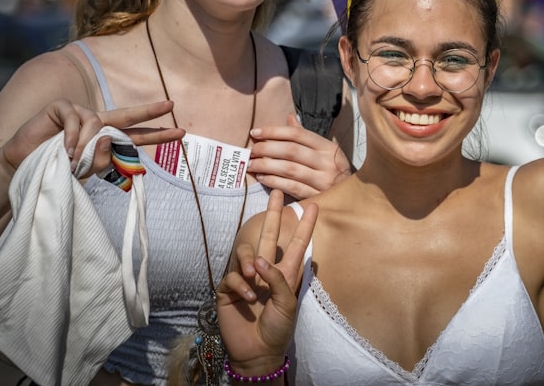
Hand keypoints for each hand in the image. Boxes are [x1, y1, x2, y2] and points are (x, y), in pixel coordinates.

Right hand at [0, 99, 183, 176]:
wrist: (23, 167)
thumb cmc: (56, 170)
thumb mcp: (83, 171)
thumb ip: (101, 159)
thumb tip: (110, 136)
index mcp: (104, 138)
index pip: (135, 136)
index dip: (157, 134)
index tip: (181, 132)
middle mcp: (96, 122)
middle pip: (127, 115)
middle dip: (150, 111)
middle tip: (171, 105)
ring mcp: (79, 112)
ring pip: (96, 124)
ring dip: (84, 146)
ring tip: (70, 160)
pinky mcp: (61, 107)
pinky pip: (75, 118)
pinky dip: (70, 136)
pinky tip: (61, 149)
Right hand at [216, 190, 317, 376]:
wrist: (257, 352)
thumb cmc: (277, 329)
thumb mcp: (287, 304)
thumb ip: (278, 279)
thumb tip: (258, 260)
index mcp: (285, 274)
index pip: (297, 245)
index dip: (305, 226)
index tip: (314, 206)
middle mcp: (266, 271)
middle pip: (268, 236)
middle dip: (273, 214)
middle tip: (276, 192)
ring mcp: (246, 278)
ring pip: (246, 253)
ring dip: (251, 262)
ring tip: (255, 277)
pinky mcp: (229, 288)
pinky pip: (234, 276)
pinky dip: (242, 285)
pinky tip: (249, 299)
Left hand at [248, 114, 350, 198]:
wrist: (354, 198)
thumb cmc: (335, 171)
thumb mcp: (325, 151)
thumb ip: (306, 136)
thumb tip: (289, 118)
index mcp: (327, 147)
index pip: (297, 134)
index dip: (274, 131)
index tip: (255, 132)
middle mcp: (326, 162)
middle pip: (291, 151)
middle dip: (266, 149)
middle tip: (250, 150)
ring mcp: (323, 181)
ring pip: (289, 169)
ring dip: (266, 166)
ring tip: (251, 164)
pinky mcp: (317, 197)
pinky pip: (291, 187)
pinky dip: (274, 182)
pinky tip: (262, 178)